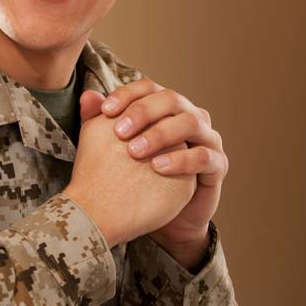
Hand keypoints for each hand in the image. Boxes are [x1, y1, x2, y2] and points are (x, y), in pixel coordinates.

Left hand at [82, 79, 228, 266]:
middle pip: (172, 99)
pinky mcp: (218, 164)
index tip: (104, 111)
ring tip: (135, 151)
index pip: (149, 88)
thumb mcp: (116, 150)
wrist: (164, 217)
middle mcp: (190, 116)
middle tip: (119, 132)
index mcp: (166, 108)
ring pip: (191, 122)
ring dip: (161, 133)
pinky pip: (203, 156)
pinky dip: (181, 159)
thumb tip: (87, 97)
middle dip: (144, 112)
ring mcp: (207, 138)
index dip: (127, 94)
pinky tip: (157, 168)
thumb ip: (101, 125)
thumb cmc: (138, 178)